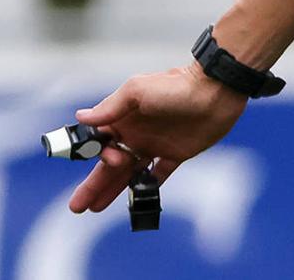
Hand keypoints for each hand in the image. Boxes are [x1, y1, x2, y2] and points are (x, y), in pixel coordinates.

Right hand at [65, 64, 248, 213]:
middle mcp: (136, 133)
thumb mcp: (138, 90)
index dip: (96, 155)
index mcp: (123, 118)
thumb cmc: (176, 86)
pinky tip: (136, 200)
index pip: (99, 143)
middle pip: (108, 164)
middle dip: (92, 184)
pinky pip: (157, 174)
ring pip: (128, 173)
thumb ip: (111, 106)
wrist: (217, 90)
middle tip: (77, 207)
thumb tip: (80, 117)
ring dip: (112, 189)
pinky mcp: (175, 154)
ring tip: (95, 208)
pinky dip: (146, 187)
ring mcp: (155, 145)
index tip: (109, 159)